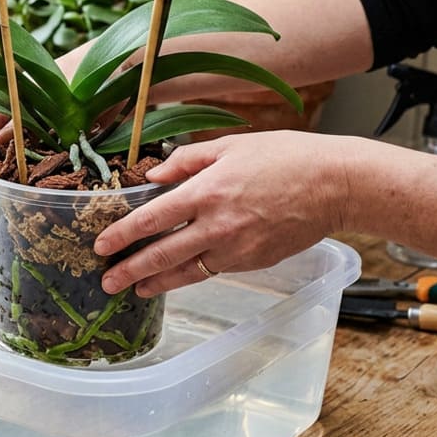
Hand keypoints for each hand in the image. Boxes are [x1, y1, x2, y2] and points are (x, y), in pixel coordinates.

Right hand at [0, 49, 86, 226]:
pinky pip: (52, 171)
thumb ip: (25, 116)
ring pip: (25, 170)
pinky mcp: (72, 149)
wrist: (127, 72)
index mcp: (18, 102)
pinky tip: (35, 210)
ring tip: (3, 222)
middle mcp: (31, 122)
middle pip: (3, 158)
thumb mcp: (52, 94)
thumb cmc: (88, 73)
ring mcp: (51, 137)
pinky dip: (42, 191)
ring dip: (13, 195)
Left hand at [96, 131, 353, 296]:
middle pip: (163, 254)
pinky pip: (214, 270)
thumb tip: (154, 173)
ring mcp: (237, 248)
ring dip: (157, 282)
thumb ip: (188, 160)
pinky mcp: (253, 262)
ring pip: (187, 271)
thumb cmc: (286, 157)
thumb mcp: (231, 145)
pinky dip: (191, 275)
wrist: (335, 185)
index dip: (123, 234)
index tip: (101, 245)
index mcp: (208, 191)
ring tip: (135, 290)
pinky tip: (177, 277)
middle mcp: (218, 225)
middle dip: (130, 270)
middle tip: (106, 282)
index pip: (153, 218)